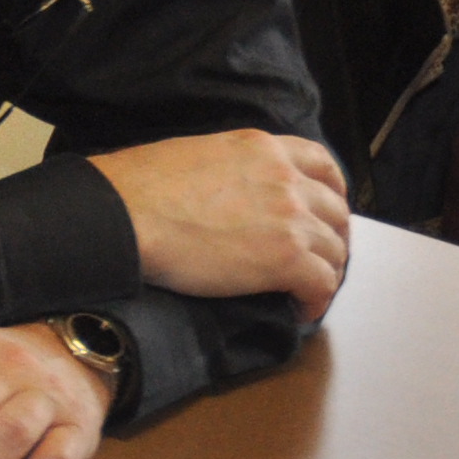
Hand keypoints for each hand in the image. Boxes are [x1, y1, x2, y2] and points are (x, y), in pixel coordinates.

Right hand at [86, 130, 349, 317]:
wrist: (123, 215)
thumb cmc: (134, 187)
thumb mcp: (194, 155)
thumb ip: (229, 169)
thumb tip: (228, 194)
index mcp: (261, 148)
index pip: (321, 163)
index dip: (332, 191)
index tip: (324, 211)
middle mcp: (285, 177)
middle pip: (336, 210)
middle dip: (333, 236)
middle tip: (318, 258)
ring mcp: (290, 217)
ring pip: (335, 250)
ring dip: (325, 272)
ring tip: (305, 291)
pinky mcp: (286, 258)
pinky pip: (322, 284)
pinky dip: (316, 301)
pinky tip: (299, 310)